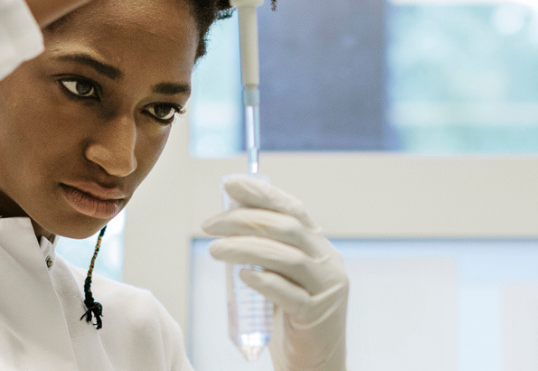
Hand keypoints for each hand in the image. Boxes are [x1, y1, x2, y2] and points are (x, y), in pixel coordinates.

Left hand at [202, 175, 347, 370]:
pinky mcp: (316, 316)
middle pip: (287, 229)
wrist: (314, 364)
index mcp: (320, 249)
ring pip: (286, 257)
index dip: (263, 194)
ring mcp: (326, 289)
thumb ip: (266, 253)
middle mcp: (328, 263)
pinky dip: (263, 280)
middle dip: (244, 220)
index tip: (231, 184)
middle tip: (209, 224)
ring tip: (214, 250)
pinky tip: (243, 276)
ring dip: (245, 248)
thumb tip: (228, 221)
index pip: (294, 210)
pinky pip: (288, 293)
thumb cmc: (290, 320)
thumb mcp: (280, 278)